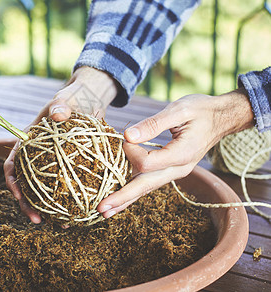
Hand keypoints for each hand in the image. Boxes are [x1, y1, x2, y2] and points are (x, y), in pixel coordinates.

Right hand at [3, 66, 118, 222]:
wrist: (89, 101)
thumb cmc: (72, 98)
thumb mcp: (65, 99)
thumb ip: (61, 105)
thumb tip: (58, 115)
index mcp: (27, 143)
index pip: (12, 164)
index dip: (11, 182)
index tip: (18, 195)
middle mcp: (37, 157)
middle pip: (26, 185)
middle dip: (28, 205)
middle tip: (38, 220)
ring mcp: (52, 164)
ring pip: (45, 191)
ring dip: (49, 208)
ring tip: (61, 224)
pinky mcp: (68, 168)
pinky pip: (67, 186)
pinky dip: (70, 199)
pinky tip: (80, 212)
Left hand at [97, 88, 254, 217]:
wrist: (220, 118)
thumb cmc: (201, 110)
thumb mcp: (179, 110)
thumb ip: (153, 124)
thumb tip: (127, 136)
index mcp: (182, 154)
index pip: (147, 163)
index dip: (130, 152)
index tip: (126, 136)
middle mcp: (178, 169)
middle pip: (145, 186)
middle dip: (122, 198)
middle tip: (100, 209)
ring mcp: (174, 172)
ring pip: (146, 189)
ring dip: (124, 200)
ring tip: (104, 212)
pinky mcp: (169, 170)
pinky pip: (148, 183)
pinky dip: (132, 192)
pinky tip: (119, 201)